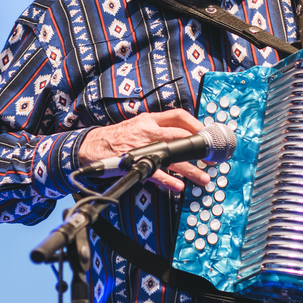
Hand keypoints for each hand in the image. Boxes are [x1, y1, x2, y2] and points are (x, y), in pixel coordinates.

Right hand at [78, 109, 211, 192]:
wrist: (91, 146)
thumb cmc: (118, 137)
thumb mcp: (139, 124)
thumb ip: (159, 127)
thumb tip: (183, 133)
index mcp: (150, 119)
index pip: (178, 116)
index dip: (196, 124)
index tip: (207, 134)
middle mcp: (148, 131)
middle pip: (180, 136)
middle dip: (199, 147)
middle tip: (211, 158)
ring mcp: (142, 147)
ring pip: (172, 157)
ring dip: (191, 170)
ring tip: (204, 178)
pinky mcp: (134, 163)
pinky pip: (155, 173)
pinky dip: (168, 181)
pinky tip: (179, 187)